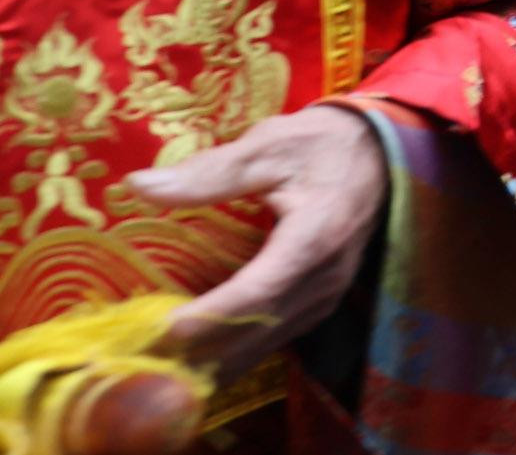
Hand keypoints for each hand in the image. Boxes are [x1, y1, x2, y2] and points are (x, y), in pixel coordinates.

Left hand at [123, 103, 387, 377]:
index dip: (214, 314)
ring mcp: (326, 296)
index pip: (260, 290)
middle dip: (203, 350)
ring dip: (216, 361)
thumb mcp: (267, 146)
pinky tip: (196, 363)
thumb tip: (138, 186)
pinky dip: (234, 355)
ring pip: (266, 343)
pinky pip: (274, 340)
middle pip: (259, 328)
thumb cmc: (319, 145)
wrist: (377, 153)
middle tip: (144, 358)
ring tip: (160, 372)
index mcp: (315, 236)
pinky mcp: (319, 304)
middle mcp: (325, 277)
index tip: (165, 329)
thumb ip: (208, 172)